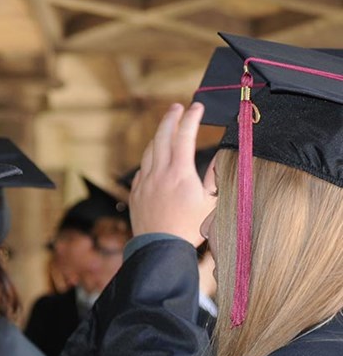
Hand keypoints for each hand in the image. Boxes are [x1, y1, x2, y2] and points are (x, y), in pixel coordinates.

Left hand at [130, 102, 216, 246]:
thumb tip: (220, 157)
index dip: (192, 118)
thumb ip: (216, 177)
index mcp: (180, 173)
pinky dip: (148, 159)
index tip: (197, 107)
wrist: (160, 248)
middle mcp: (159, 173)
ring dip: (157, 136)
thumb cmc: (190, 229)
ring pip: (148, 151)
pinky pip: (140, 170)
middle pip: (162, 136)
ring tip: (165, 129)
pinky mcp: (135, 193)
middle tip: (177, 107)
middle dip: (170, 118)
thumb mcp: (211, 203)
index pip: (185, 135)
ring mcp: (144, 182)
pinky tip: (152, 159)